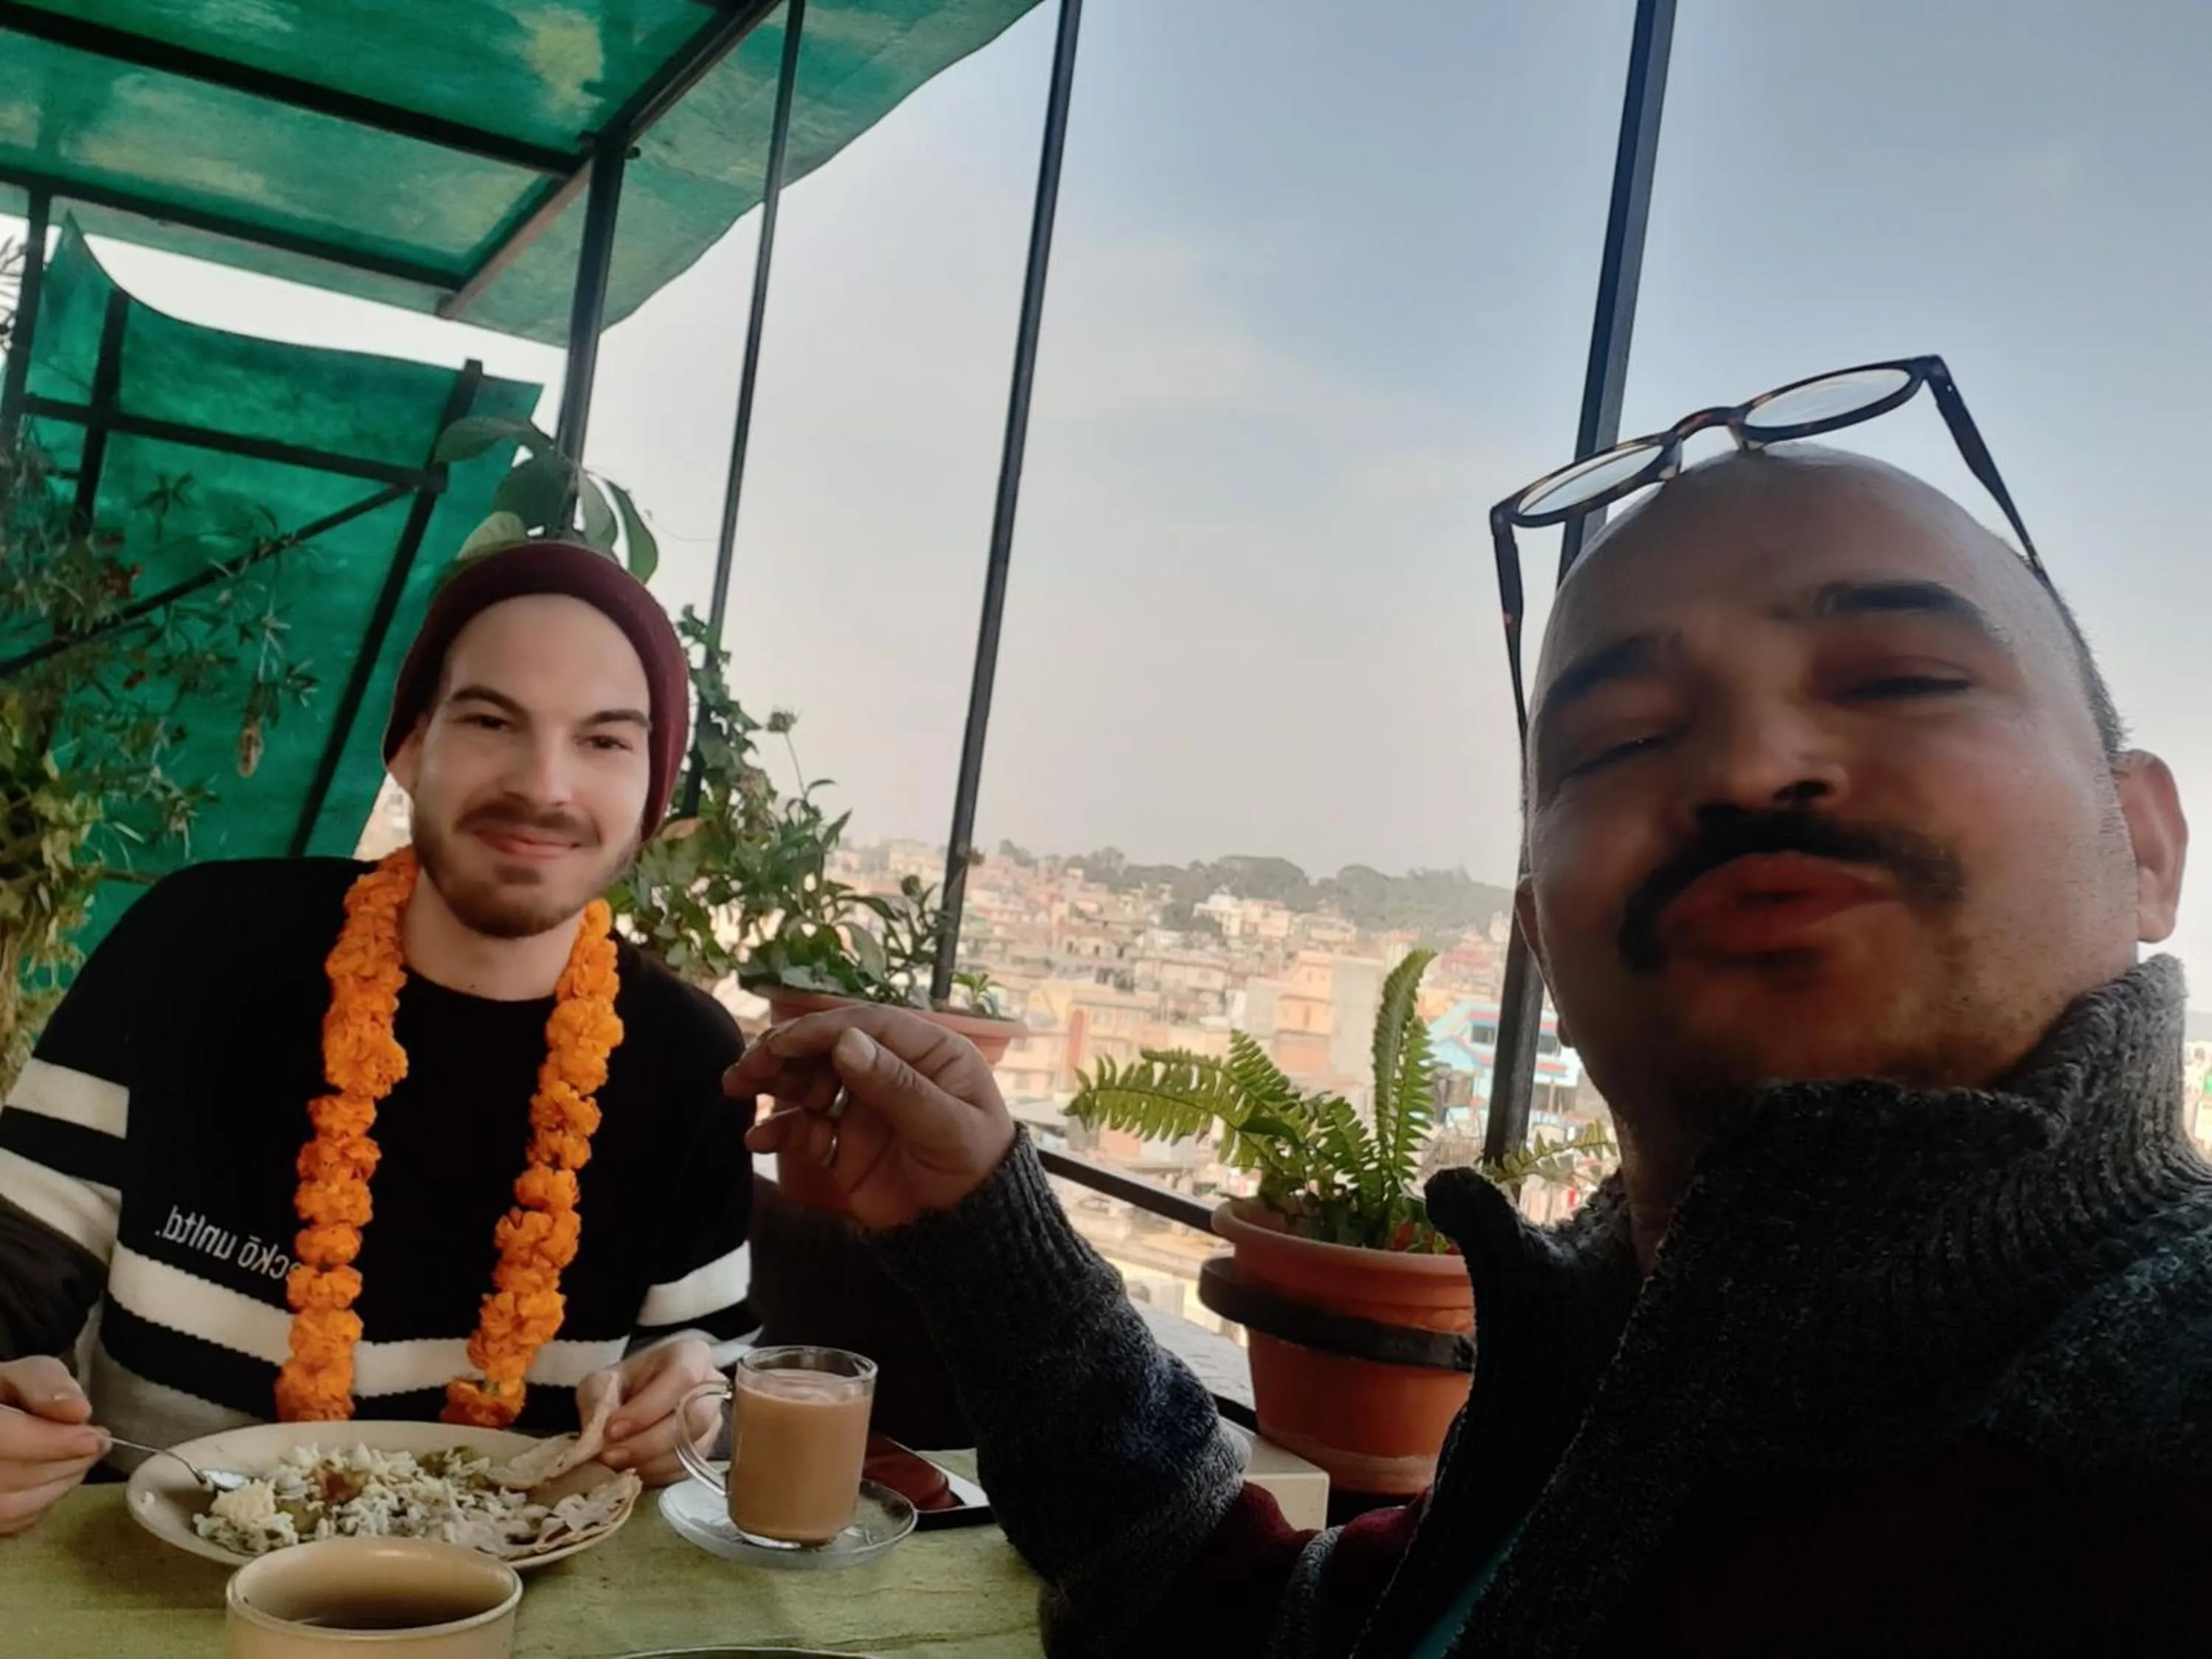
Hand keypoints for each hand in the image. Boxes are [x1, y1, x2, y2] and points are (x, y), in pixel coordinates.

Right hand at [0, 1357, 106, 1538]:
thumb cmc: (1, 1396)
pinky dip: (44, 1501)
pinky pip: (11, 1523)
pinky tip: (56, 1477)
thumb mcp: (19, 1375)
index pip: (1, 1438)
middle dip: (64, 1462)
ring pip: (10, 1508)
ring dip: (60, 1483)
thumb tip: (77, 1411)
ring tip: (82, 1456)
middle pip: (8, 1478)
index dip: (48, 1443)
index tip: (93, 1438)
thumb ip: (45, 1384)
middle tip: (98, 1442)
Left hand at [585, 1339, 719, 1487]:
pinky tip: (631, 1470)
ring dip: (649, 1463)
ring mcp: (713, 1421)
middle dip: (648, 1442)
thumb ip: (597, 1400)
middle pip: (694, 1417)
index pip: (682, 1377)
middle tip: (610, 1455)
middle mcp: (711, 1387)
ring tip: (615, 1464)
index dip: (648, 1407)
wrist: (632, 1402)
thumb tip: (598, 1434)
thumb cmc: (622, 1385)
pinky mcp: (706, 1451)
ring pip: (692, 1448)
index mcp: (691, 1355)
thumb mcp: (601, 1382)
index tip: (612, 1429)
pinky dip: (655, 1475)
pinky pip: (687, 1469)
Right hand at [732, 1004, 1016, 1230]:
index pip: (868, 1026)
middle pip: (830, 1050)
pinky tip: (756, 1138)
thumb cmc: (976, 1170)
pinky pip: (806, 1130)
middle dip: (785, 1052)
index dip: (821, 1029)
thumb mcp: (945, 1126)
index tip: (781, 1041)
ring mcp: (865, 1109)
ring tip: (738, 1088)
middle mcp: (892, 1072)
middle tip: (747, 1065)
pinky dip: (780, 1130)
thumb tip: (845, 1042)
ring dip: (773, 1083)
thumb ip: (896, 1086)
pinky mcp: (845, 1147)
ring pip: (810, 1084)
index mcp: (929, 1052)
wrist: (970, 1238)